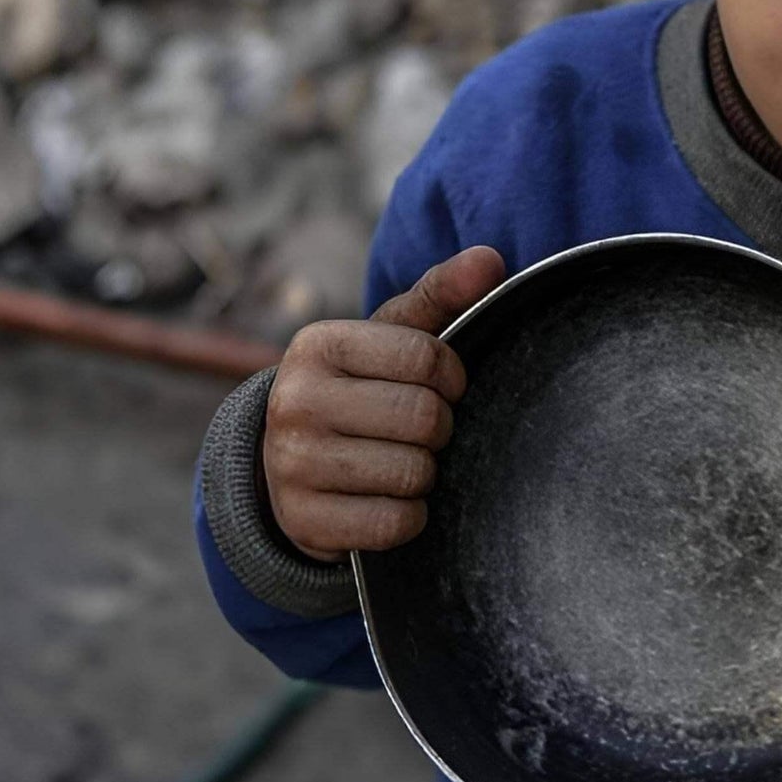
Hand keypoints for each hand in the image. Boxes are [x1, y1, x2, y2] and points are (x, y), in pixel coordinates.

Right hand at [260, 246, 506, 562]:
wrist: (289, 460)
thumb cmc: (362, 385)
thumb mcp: (393, 334)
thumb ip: (442, 292)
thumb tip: (492, 257)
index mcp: (319, 344)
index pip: (426, 356)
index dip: (453, 376)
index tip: (444, 386)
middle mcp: (295, 401)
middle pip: (424, 418)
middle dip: (440, 427)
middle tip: (421, 429)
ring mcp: (292, 465)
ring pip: (413, 473)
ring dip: (426, 472)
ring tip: (402, 459)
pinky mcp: (304, 522)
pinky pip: (396, 523)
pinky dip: (410, 516)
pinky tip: (390, 498)